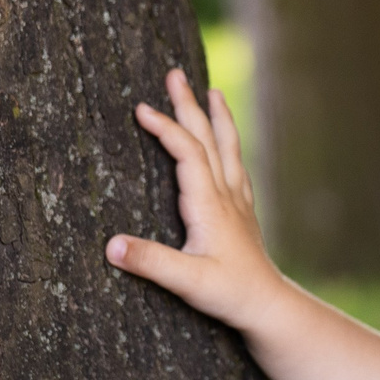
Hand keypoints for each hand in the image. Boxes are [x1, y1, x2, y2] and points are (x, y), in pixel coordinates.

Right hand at [105, 69, 273, 328]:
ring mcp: (237, 201)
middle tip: (175, 73)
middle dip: (190, 105)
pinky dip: (228, 144)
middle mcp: (225, 195)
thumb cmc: (230, 294)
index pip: (187, 152)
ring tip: (212, 91)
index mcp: (209, 204)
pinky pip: (235, 165)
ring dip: (216, 117)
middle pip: (208, 138)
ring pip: (227, 148)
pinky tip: (228, 143)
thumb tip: (111, 245)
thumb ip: (151, 262)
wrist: (269, 306)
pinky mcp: (242, 212)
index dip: (166, 128)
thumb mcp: (187, 282)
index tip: (141, 108)